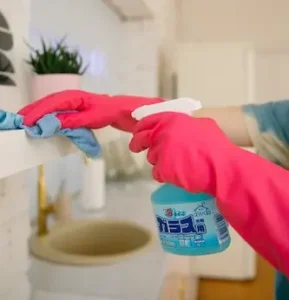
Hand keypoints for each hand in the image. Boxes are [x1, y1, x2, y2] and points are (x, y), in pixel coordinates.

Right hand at [19, 90, 162, 131]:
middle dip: (37, 109)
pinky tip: (50, 125)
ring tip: (30, 121)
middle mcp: (80, 99)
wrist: (136, 112)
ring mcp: (83, 105)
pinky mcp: (86, 112)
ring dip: (44, 113)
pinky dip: (56, 119)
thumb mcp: (97, 117)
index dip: (41, 110)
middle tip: (22, 120)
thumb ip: (77, 119)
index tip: (28, 121)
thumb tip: (54, 123)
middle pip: (53, 101)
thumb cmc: (120, 111)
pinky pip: (67, 113)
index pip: (56, 102)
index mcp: (82, 97)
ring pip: (59, 107)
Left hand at [129, 112, 236, 192]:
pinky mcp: (162, 169)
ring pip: (152, 158)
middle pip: (141, 139)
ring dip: (159, 161)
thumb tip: (179, 126)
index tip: (138, 132)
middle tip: (136, 148)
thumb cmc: (216, 146)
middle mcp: (162, 134)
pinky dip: (164, 175)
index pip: (146, 121)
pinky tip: (177, 174)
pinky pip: (157, 173)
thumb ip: (185, 124)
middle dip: (137, 144)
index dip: (140, 127)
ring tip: (176, 164)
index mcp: (171, 120)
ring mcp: (161, 152)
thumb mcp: (202, 125)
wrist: (222, 167)